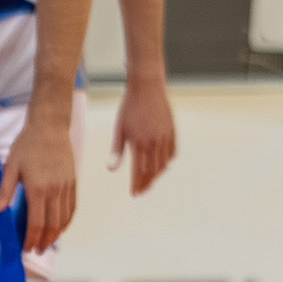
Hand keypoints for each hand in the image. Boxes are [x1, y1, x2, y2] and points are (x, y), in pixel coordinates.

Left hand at [0, 103, 79, 253]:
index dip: (31, 239)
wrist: (49, 126)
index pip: (36, 223)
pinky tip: (60, 227)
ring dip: (57, 234)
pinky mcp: (73, 182)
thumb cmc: (27, 145)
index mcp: (38, 188)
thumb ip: (4, 190)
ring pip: (64, 218)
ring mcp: (66, 186)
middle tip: (36, 251)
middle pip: (52, 225)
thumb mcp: (11, 166)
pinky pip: (72, 207)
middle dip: (44, 241)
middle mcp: (55, 190)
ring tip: (47, 243)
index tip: (26, 249)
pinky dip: (67, 221)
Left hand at [110, 75, 177, 193]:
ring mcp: (165, 137)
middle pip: (152, 171)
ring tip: (149, 181)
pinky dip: (166, 162)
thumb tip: (110, 170)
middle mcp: (154, 142)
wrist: (147, 87)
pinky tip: (161, 166)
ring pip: (163, 164)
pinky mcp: (172, 132)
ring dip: (156, 175)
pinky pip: (171, 153)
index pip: (139, 171)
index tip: (134, 194)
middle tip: (141, 191)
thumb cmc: (129, 108)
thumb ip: (116, 151)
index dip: (137, 184)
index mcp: (139, 143)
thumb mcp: (119, 129)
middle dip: (146, 184)